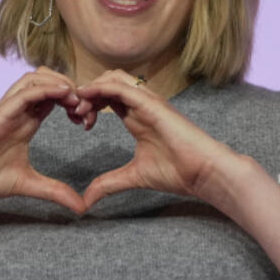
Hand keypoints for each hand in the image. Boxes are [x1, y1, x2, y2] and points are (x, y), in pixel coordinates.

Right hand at [0, 67, 86, 251]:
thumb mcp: (29, 184)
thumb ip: (55, 191)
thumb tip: (81, 207)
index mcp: (25, 122)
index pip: (54, 97)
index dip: (75, 101)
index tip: (89, 119)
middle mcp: (17, 111)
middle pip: (47, 79)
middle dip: (71, 87)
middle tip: (87, 107)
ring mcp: (6, 110)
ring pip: (35, 78)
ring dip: (60, 83)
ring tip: (77, 100)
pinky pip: (24, 92)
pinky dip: (46, 88)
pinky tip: (65, 95)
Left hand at [74, 71, 246, 211]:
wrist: (203, 172)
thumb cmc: (178, 172)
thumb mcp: (133, 176)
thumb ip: (108, 183)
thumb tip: (86, 200)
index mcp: (137, 117)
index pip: (107, 97)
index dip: (89, 104)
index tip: (79, 123)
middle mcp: (142, 105)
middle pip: (108, 82)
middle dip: (87, 94)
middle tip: (76, 114)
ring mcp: (148, 102)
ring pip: (114, 78)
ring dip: (92, 89)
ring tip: (80, 108)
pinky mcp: (153, 104)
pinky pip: (123, 87)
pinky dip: (102, 88)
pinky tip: (87, 98)